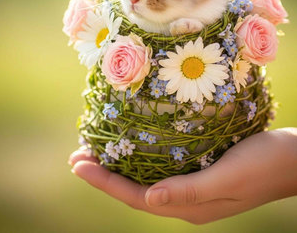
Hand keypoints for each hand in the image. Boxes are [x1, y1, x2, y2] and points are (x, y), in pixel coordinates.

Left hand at [69, 128, 296, 223]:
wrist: (292, 160)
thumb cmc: (263, 165)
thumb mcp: (227, 177)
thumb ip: (188, 192)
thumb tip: (148, 201)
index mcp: (189, 206)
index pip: (135, 196)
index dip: (104, 182)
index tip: (78, 164)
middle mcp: (186, 200)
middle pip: (135, 189)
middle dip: (104, 175)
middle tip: (77, 157)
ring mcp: (193, 186)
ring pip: (146, 178)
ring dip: (119, 166)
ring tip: (97, 152)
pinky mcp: (200, 172)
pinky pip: (162, 168)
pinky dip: (141, 157)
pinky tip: (135, 145)